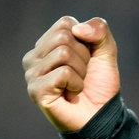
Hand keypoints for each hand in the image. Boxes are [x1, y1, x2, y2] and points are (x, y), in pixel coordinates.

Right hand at [23, 16, 119, 131]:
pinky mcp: (36, 91)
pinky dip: (76, 83)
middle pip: (63, 37)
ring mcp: (32, 74)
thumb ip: (99, 30)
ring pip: (63, 53)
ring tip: (76, 85)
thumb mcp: (106, 50)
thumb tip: (78, 29)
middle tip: (81, 74)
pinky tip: (71, 94)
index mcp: (47, 44)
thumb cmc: (99, 83)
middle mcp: (34, 57)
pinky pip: (63, 73)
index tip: (86, 59)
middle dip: (83, 56)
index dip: (85, 40)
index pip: (66, 23)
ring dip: (80, 71)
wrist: (102, 114)